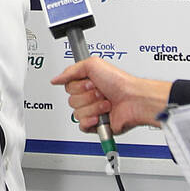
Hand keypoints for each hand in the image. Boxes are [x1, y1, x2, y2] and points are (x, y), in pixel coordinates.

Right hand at [50, 58, 172, 133]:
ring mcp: (94, 111)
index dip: (79, 86)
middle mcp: (90, 97)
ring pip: (77, 113)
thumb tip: (55, 79)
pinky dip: (91, 121)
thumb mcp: (93, 64)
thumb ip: (70, 70)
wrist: (133, 99)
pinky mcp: (97, 125)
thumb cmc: (119, 82)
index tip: (91, 82)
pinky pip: (82, 126)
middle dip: (88, 96)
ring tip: (106, 103)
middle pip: (72, 101)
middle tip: (101, 92)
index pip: (68, 87)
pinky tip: (101, 116)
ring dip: (93, 107)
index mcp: (88, 83)